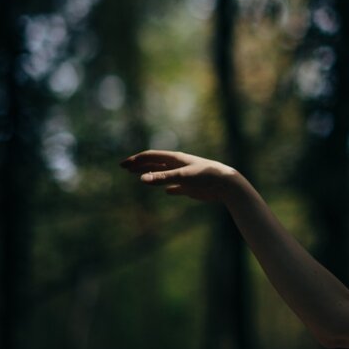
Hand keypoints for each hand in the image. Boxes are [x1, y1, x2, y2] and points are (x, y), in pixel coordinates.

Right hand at [121, 149, 242, 203]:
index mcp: (176, 159)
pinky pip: (177, 186)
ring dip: (151, 175)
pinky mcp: (191, 187)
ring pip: (164, 174)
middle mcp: (179, 165)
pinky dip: (169, 187)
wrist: (226, 185)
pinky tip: (167, 192)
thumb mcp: (182, 176)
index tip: (123, 165)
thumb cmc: (206, 176)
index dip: (136, 160)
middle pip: (155, 164)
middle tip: (124, 168)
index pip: (151, 156)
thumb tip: (141, 179)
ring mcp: (184, 176)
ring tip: (139, 177)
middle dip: (140, 165)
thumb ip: (162, 178)